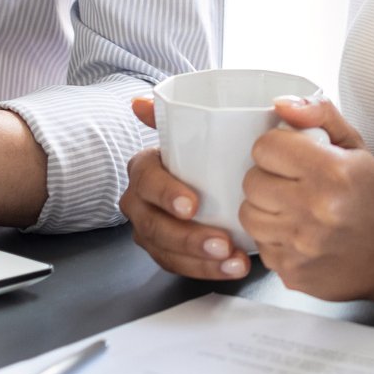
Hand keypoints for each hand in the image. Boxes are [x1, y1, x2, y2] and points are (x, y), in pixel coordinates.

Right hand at [119, 96, 253, 281]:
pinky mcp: (166, 250)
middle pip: (152, 224)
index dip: (165, 194)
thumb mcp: (197, 127)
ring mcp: (150, 228)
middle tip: (222, 243)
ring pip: (164, 251)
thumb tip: (140, 103)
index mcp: (144, 167)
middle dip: (187, 238)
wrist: (213, 175)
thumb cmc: (205, 149)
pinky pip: (178, 267)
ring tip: (233, 262)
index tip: (192, 205)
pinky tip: (232, 268)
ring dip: (199, 261)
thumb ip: (170, 112)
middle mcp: (140, 200)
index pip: (146, 180)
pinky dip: (205, 271)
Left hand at [240, 96, 373, 302]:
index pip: (266, 147)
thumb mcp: (354, 146)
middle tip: (291, 183)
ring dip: (264, 208)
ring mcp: (301, 245)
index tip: (290, 156)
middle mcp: (315, 209)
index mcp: (332, 171)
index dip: (276, 148)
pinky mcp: (291, 271)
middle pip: (252, 181)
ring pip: (248, 214)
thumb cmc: (369, 196)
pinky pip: (259, 245)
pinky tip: (296, 233)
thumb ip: (319, 114)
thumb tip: (281, 104)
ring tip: (290, 207)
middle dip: (268, 178)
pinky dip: (273, 237)